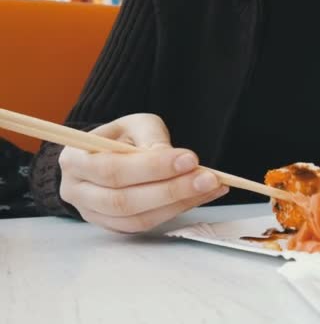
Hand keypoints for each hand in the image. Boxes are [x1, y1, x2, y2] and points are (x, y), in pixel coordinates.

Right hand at [58, 114, 227, 232]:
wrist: (108, 156)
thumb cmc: (121, 138)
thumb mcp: (134, 125)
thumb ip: (151, 139)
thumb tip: (173, 159)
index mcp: (75, 160)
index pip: (114, 168)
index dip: (153, 167)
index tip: (190, 158)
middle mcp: (78, 191)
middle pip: (124, 200)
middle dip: (172, 190)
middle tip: (209, 178)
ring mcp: (94, 214)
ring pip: (138, 218)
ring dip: (180, 203)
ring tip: (212, 187)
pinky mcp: (115, 227)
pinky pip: (147, 225)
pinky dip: (178, 211)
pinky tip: (202, 196)